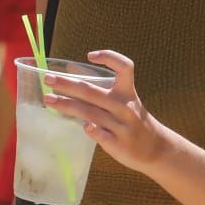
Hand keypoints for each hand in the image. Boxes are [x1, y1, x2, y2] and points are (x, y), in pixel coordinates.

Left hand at [42, 51, 163, 172]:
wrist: (155, 148)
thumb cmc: (132, 120)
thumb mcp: (122, 100)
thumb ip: (97, 85)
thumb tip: (70, 68)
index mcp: (127, 92)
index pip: (124, 68)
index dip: (109, 58)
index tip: (91, 55)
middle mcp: (124, 107)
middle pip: (93, 91)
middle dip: (68, 84)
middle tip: (48, 79)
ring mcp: (121, 125)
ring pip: (91, 112)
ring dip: (67, 105)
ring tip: (48, 100)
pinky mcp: (117, 143)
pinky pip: (101, 134)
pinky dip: (90, 129)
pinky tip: (80, 125)